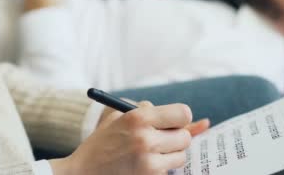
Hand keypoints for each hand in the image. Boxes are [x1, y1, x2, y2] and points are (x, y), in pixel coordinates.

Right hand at [51, 102, 194, 174]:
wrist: (79, 174)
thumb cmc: (102, 143)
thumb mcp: (122, 119)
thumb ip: (156, 115)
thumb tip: (204, 123)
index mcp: (138, 117)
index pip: (183, 113)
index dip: (180, 119)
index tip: (173, 124)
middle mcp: (145, 138)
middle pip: (184, 137)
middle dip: (175, 139)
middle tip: (159, 141)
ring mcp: (148, 162)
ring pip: (180, 157)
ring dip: (169, 156)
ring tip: (146, 155)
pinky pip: (168, 172)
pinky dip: (160, 170)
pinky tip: (140, 167)